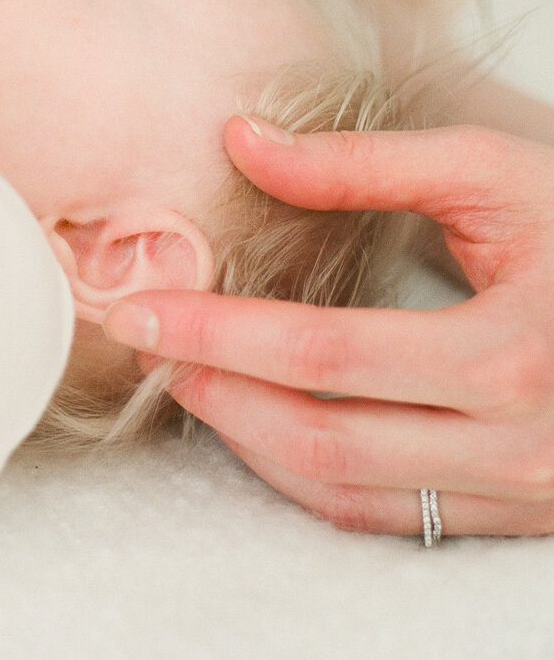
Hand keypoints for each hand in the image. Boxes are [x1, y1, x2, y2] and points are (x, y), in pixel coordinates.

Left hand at [103, 116, 553, 536]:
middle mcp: (516, 442)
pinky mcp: (516, 516)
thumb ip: (362, 163)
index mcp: (510, 354)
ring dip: (251, 444)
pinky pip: (390, 518)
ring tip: (188, 380)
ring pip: (349, 495)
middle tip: (145, 346)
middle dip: (217, 395)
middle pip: (325, 438)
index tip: (144, 310)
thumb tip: (241, 141)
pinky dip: (311, 478)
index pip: (326, 357)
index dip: (221, 335)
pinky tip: (261, 427)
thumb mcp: (490, 174)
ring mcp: (520, 493)